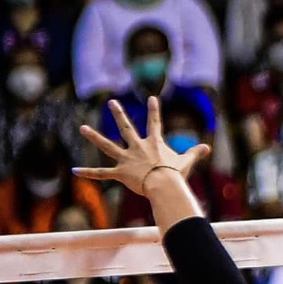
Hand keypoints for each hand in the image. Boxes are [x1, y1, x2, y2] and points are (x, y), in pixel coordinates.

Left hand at [75, 97, 210, 196]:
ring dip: (94, 137)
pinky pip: (102, 173)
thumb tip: (207, 147)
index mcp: (154, 144)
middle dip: (119, 114)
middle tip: (112, 102)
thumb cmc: (176, 174)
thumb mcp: (187, 162)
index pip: (155, 123)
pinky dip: (89, 173)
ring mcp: (127, 159)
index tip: (152, 98)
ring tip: (82, 128)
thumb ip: (195, 153)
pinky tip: (75, 170)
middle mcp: (137, 147)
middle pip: (126, 127)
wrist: (164, 185)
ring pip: (107, 146)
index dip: (154, 110)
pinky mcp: (120, 173)